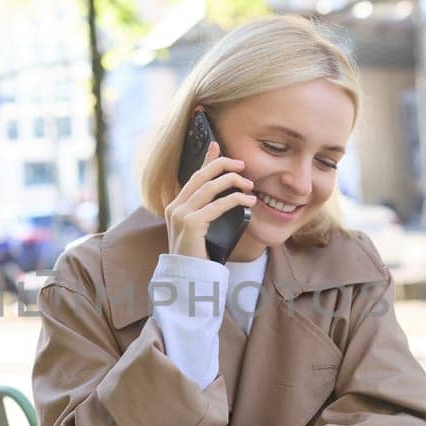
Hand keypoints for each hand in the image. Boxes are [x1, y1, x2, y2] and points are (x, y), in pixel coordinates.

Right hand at [166, 141, 255, 259]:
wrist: (188, 280)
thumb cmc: (198, 258)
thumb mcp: (204, 231)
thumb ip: (210, 212)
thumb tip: (229, 197)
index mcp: (175, 207)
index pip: (193, 177)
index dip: (206, 160)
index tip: (217, 145)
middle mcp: (175, 208)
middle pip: (200, 176)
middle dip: (223, 165)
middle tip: (243, 165)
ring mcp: (181, 215)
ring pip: (209, 187)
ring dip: (233, 182)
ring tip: (250, 185)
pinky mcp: (191, 224)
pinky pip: (217, 205)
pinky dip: (235, 200)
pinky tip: (248, 201)